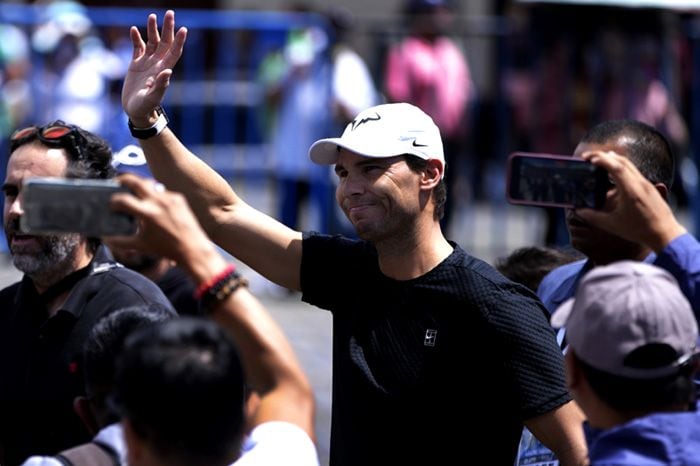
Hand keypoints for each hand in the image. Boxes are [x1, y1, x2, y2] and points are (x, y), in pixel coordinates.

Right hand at [107, 174, 226, 279]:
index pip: (123, 200)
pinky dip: (155, 195)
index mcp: (147, 213)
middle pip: (135, 181)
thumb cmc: (166, 249)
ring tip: (134, 191)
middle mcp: (158, 202)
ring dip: (140, 186)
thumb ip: (120, 242)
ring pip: (150, 184)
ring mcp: (170, 198)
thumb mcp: (141, 246)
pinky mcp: (179, 198)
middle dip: (123, 179)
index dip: (113, 201)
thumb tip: (106, 238)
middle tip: (117, 182)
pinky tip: (153, 202)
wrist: (192, 248)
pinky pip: (163, 192)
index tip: (111, 204)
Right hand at [122, 10, 186, 125]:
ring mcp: (147, 63)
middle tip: (170, 13)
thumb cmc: (146, 107)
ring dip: (152, 29)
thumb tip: (168, 71)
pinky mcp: (136, 64)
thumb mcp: (153, 97)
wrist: (135, 111)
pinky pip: (137, 47)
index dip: (179, 41)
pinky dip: (136, 38)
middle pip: (165, 42)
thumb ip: (161, 85)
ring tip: (152, 16)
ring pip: (152, 42)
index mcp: (163, 70)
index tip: (183, 29)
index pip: (174, 52)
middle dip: (167, 28)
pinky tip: (134, 29)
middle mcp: (157, 64)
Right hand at [575, 150, 685, 251]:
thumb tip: (578, 211)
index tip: (589, 159)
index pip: (616, 167)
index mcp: (631, 191)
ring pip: (629, 165)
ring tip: (599, 161)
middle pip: (622, 161)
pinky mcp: (650, 187)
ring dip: (613, 160)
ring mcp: (647, 184)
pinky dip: (621, 167)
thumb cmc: (639, 231)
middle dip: (604, 156)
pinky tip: (613, 174)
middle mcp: (641, 184)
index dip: (602, 160)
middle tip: (589, 157)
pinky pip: (634, 172)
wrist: (665, 234)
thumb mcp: (612, 225)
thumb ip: (593, 217)